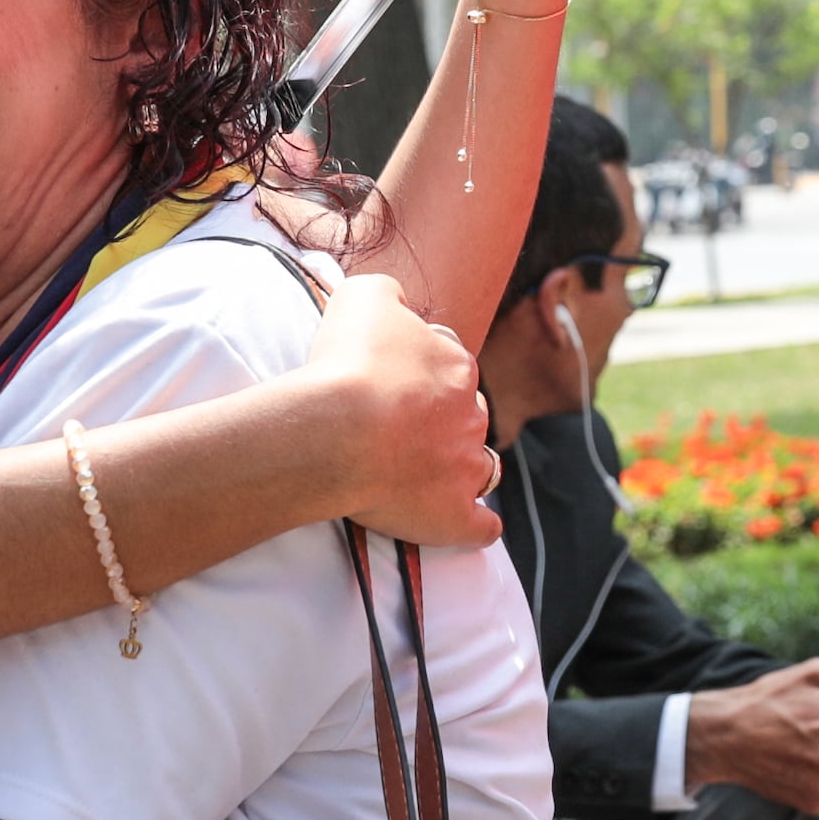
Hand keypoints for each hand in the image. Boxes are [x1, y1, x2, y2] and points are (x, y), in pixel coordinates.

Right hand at [307, 272, 499, 549]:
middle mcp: (470, 415)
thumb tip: (397, 302)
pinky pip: (480, 526)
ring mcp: (466, 468)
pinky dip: (475, 525)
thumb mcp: (363, 296)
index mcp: (455, 366)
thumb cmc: (346, 362)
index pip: (449, 365)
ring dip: (460, 466)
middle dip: (441, 420)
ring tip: (426, 472)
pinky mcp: (454, 515)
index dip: (419, 373)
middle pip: (465, 414)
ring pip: (479, 465)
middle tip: (397, 429)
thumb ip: (387, 293)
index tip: (389, 383)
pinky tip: (466, 523)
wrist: (338, 429)